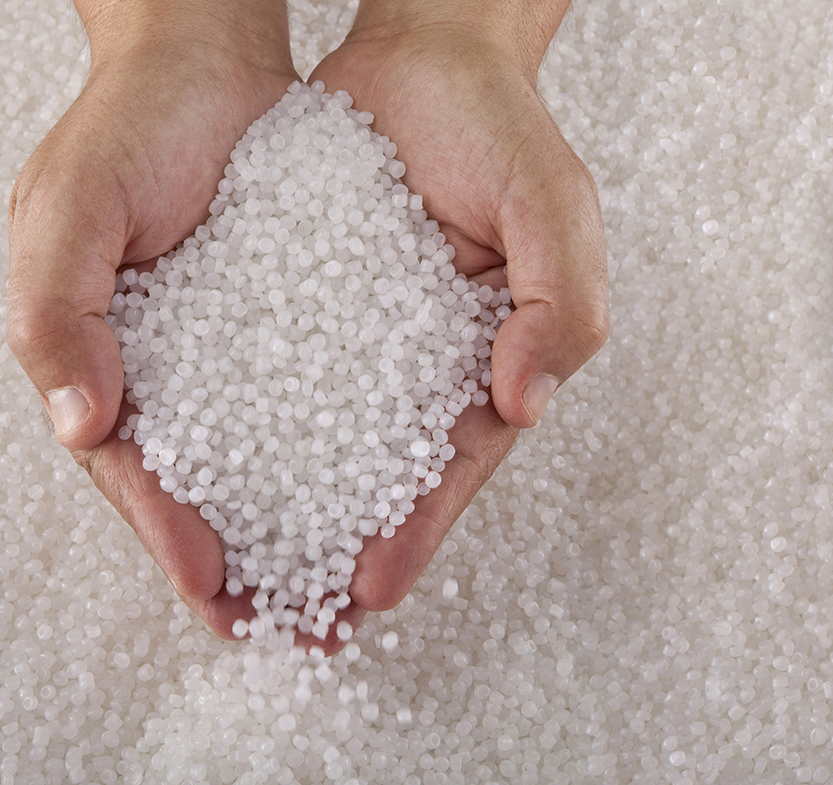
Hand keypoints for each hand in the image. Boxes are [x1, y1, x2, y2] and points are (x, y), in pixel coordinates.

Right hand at [3, 2, 324, 644]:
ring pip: (266, 460)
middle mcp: (172, 367)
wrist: (211, 63)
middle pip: (205, 487)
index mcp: (104, 358)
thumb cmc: (129, 128)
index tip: (218, 591)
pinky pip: (320, 402)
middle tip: (288, 627)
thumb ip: (56, 313)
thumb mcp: (69, 210)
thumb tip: (87, 425)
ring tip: (337, 589)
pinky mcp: (297, 323)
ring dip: (298, 526)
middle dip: (243, 561)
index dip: (169, 535)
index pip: (135, 472)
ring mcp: (235, 351)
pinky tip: (371, 492)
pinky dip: (340, 452)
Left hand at [307, 5, 609, 618]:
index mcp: (495, 357)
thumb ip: (560, 304)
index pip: (458, 458)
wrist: (426, 58)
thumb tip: (526, 402)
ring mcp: (367, 337)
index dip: (421, 524)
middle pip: (387, 471)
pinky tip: (214, 468)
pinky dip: (252, 425)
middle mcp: (428, 360)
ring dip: (295, 509)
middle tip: (306, 619)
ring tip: (249, 574)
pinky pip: (277, 373)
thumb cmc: (503, 132)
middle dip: (350, 545)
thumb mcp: (555, 208)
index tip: (376, 585)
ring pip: (326, 439)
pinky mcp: (309, 302)